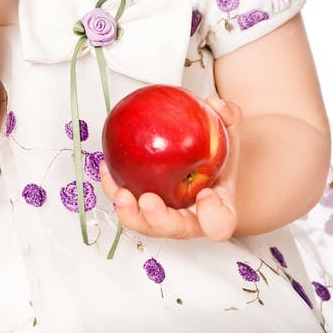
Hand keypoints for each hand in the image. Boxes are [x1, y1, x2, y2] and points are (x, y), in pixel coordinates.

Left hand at [99, 96, 241, 241]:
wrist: (202, 170)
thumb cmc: (215, 160)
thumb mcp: (227, 138)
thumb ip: (227, 120)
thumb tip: (217, 104)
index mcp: (217, 209)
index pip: (221, 222)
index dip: (214, 216)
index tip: (207, 196)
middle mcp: (189, 219)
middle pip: (174, 228)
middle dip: (158, 218)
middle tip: (148, 201)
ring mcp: (163, 217)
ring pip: (144, 223)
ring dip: (130, 212)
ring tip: (119, 193)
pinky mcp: (141, 209)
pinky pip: (126, 203)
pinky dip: (113, 187)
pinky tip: (105, 167)